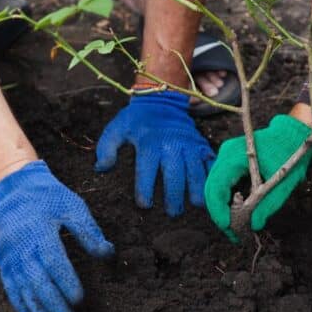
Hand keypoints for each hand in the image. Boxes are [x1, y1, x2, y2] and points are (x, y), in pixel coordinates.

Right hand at [0, 161, 113, 311]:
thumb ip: (89, 231)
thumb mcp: (73, 206)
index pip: (53, 260)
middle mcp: (20, 245)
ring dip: (36, 310)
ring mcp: (9, 255)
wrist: (13, 188)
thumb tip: (108, 254)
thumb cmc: (49, 198)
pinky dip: (20, 306)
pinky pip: (10, 287)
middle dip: (54, 304)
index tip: (79, 299)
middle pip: (37, 280)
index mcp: (39, 230)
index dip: (65, 281)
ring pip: (22, 288)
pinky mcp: (3, 261)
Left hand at [94, 91, 214, 216]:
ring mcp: (189, 144)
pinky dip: (211, 176)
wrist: (162, 99)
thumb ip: (106, 148)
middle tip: (173, 213)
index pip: (147, 169)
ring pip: (195, 169)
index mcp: (149, 142)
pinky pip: (209, 161)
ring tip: (195, 205)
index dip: (145, 188)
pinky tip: (210, 190)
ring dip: (197, 188)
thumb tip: (101, 169)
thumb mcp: (117, 128)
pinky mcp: (201, 144)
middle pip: (175, 174)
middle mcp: (171, 144)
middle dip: (174, 196)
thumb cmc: (137, 119)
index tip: (144, 204)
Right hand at [204, 114, 311, 240]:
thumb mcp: (282, 183)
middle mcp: (225, 155)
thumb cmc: (290, 154)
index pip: (217, 187)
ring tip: (235, 229)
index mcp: (234, 156)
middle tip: (232, 234)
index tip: (228, 228)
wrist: (294, 135)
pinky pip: (223, 184)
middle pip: (212, 189)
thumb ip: (267, 204)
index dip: (219, 210)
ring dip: (223, 209)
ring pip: (216, 188)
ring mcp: (226, 158)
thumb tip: (254, 225)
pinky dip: (228, 200)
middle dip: (220, 214)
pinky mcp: (230, 163)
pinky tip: (237, 215)